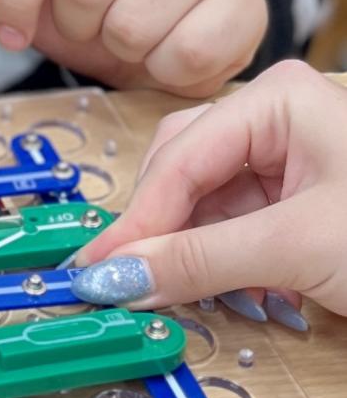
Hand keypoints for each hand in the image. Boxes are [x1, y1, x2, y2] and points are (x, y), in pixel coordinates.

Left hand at [0, 0, 268, 96]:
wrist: (178, 19)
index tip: (13, 30)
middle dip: (74, 25)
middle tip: (90, 27)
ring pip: (131, 23)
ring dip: (119, 49)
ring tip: (129, 36)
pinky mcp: (242, 0)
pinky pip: (183, 53)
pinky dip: (164, 69)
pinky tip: (167, 51)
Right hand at [70, 60, 346, 320]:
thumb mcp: (299, 245)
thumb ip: (202, 261)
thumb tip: (120, 276)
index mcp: (278, 100)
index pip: (178, 160)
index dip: (136, 222)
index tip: (98, 270)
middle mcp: (276, 121)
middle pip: (180, 176)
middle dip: (163, 235)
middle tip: (130, 285)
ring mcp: (287, 162)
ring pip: (204, 209)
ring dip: (196, 258)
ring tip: (200, 296)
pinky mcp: (297, 203)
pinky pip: (234, 230)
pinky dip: (227, 267)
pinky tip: (241, 294)